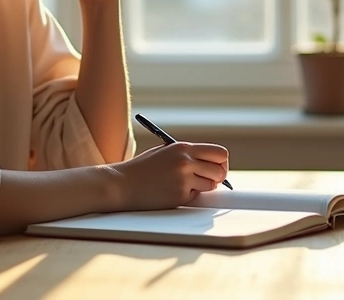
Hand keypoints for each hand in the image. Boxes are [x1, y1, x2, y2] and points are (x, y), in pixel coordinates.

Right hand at [110, 142, 229, 210]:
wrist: (122, 184)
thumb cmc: (143, 168)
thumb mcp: (166, 153)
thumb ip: (188, 155)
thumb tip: (212, 164)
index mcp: (183, 148)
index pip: (219, 153)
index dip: (221, 162)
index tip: (216, 167)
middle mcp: (186, 162)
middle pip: (221, 170)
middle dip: (218, 176)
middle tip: (209, 179)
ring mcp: (183, 180)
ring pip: (211, 185)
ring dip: (203, 187)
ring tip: (184, 184)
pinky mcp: (179, 195)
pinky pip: (195, 196)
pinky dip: (188, 195)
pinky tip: (171, 191)